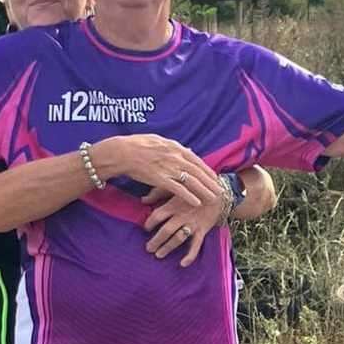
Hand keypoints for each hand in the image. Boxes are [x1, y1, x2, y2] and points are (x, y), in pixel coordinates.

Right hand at [90, 134, 220, 208]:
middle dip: (210, 181)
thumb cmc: (137, 145)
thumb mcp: (158, 140)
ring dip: (204, 190)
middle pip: (197, 171)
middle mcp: (175, 157)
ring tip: (213, 198)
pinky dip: (189, 196)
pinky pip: (178, 189)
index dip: (206, 169)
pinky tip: (197, 203)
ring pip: (191, 181)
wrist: (122, 152)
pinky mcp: (160, 179)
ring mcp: (168, 168)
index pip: (196, 159)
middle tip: (220, 189)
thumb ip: (174, 146)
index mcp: (174, 147)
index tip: (214, 177)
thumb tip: (187, 149)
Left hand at [143, 190, 221, 266]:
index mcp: (174, 205)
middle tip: (148, 248)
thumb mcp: (176, 186)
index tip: (146, 228)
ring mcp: (192, 224)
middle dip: (156, 241)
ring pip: (178, 239)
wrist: (219, 192)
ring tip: (159, 255)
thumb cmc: (194, 189)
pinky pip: (196, 245)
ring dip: (167, 248)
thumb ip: (158, 192)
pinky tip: (183, 263)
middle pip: (166, 230)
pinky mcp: (202, 230)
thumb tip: (143, 200)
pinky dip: (190, 255)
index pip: (157, 216)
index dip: (149, 223)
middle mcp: (182, 216)